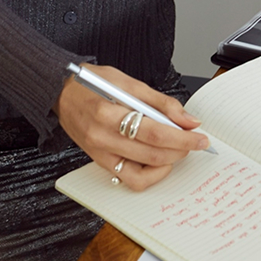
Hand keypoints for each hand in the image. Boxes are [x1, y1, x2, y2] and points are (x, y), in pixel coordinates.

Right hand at [54, 65, 210, 190]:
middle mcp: (101, 138)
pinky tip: (157, 159)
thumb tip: (188, 119)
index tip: (200, 136)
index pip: (155, 133)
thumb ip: (160, 102)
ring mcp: (99, 154)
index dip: (183, 137)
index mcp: (108, 113)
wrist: (60, 93)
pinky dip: (149, 172)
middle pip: (152, 154)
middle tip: (195, 141)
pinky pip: (129, 178)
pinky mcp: (100, 162)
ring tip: (177, 149)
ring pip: (143, 172)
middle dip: (181, 150)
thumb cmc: (91, 83)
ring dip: (168, 163)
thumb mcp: (128, 82)